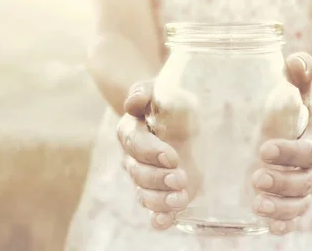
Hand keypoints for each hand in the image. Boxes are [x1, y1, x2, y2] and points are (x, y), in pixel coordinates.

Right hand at [117, 81, 200, 229]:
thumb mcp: (161, 90)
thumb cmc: (168, 102)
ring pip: (144, 194)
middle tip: (180, 178)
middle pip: (138, 173)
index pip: (135, 143)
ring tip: (180, 198)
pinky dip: (158, 218)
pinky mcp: (160, 192)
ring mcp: (146, 177)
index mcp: (131, 130)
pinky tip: (166, 220)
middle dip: (159, 178)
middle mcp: (133, 157)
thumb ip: (144, 92)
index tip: (172, 157)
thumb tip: (134, 101)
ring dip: (161, 199)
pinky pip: (153, 210)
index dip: (151, 152)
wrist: (178, 118)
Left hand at [251, 53, 311, 234]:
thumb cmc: (292, 109)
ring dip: (281, 207)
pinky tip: (266, 225)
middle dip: (283, 182)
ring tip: (257, 204)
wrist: (298, 130)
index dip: (291, 153)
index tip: (264, 149)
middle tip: (255, 177)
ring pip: (301, 203)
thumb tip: (296, 60)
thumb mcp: (296, 92)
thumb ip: (298, 76)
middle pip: (307, 181)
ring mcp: (307, 187)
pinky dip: (284, 223)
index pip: (311, 150)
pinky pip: (295, 216)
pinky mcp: (295, 200)